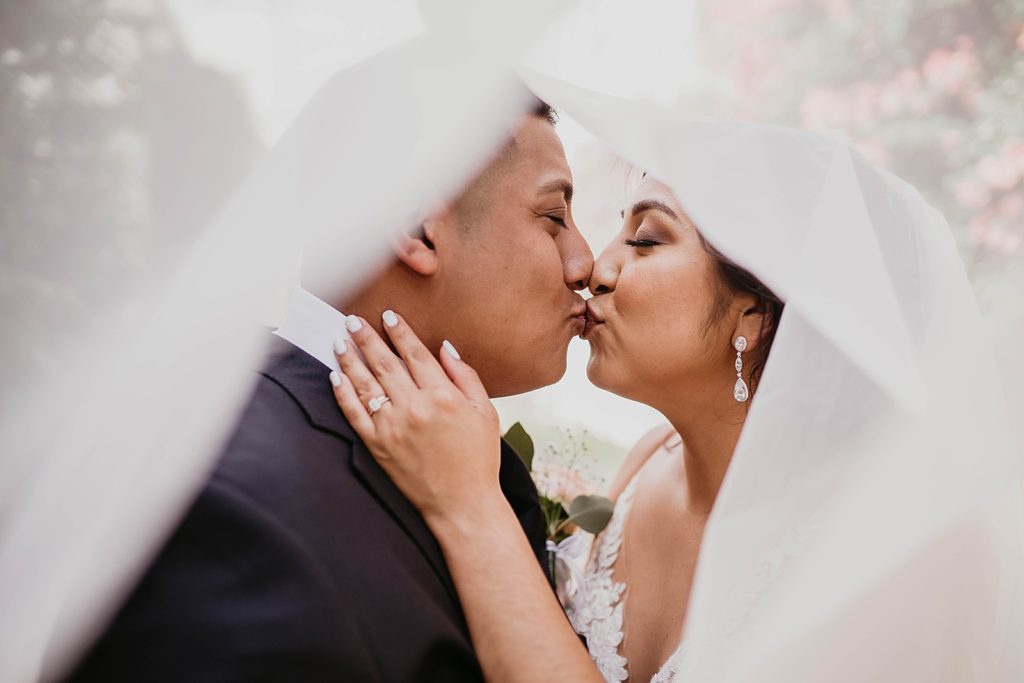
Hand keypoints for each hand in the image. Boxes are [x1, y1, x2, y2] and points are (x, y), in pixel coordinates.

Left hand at [329, 310, 504, 525]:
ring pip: (365, 384)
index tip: (388, 316)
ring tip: (339, 341)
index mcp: (443, 396)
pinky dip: (343, 393)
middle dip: (366, 338)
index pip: (415, 354)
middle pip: (384, 363)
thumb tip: (445, 347)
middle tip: (352, 320)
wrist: (463, 504)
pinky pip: (354, 413)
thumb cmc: (478, 458)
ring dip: (350, 359)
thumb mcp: (486, 412)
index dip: (399, 331)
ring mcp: (393, 427)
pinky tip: (336, 376)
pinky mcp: (378, 445)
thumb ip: (465, 376)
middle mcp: (415, 407)